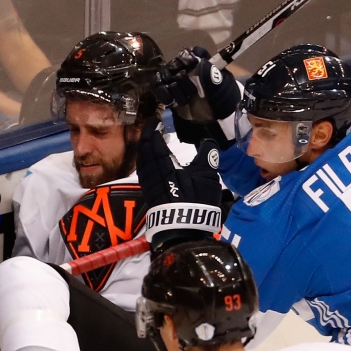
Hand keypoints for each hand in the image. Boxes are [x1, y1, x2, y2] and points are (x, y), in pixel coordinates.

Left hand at [136, 121, 222, 252]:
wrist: (184, 229)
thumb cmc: (195, 200)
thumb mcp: (206, 175)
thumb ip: (207, 155)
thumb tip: (208, 141)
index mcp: (163, 164)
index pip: (154, 141)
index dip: (153, 130)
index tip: (156, 121)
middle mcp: (152, 172)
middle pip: (144, 151)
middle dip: (147, 138)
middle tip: (152, 129)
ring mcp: (148, 185)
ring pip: (142, 162)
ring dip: (145, 150)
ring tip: (151, 143)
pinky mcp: (150, 195)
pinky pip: (144, 173)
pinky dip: (146, 163)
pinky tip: (152, 164)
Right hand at [154, 46, 240, 121]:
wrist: (214, 121)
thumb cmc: (221, 100)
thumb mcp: (221, 86)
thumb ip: (211, 72)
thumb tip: (201, 62)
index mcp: (200, 62)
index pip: (188, 52)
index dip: (188, 59)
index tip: (192, 66)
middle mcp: (186, 69)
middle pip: (174, 63)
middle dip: (181, 78)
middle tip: (192, 92)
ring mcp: (175, 80)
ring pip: (165, 75)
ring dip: (175, 88)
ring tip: (185, 100)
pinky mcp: (167, 91)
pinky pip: (157, 85)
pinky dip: (162, 92)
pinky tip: (170, 101)